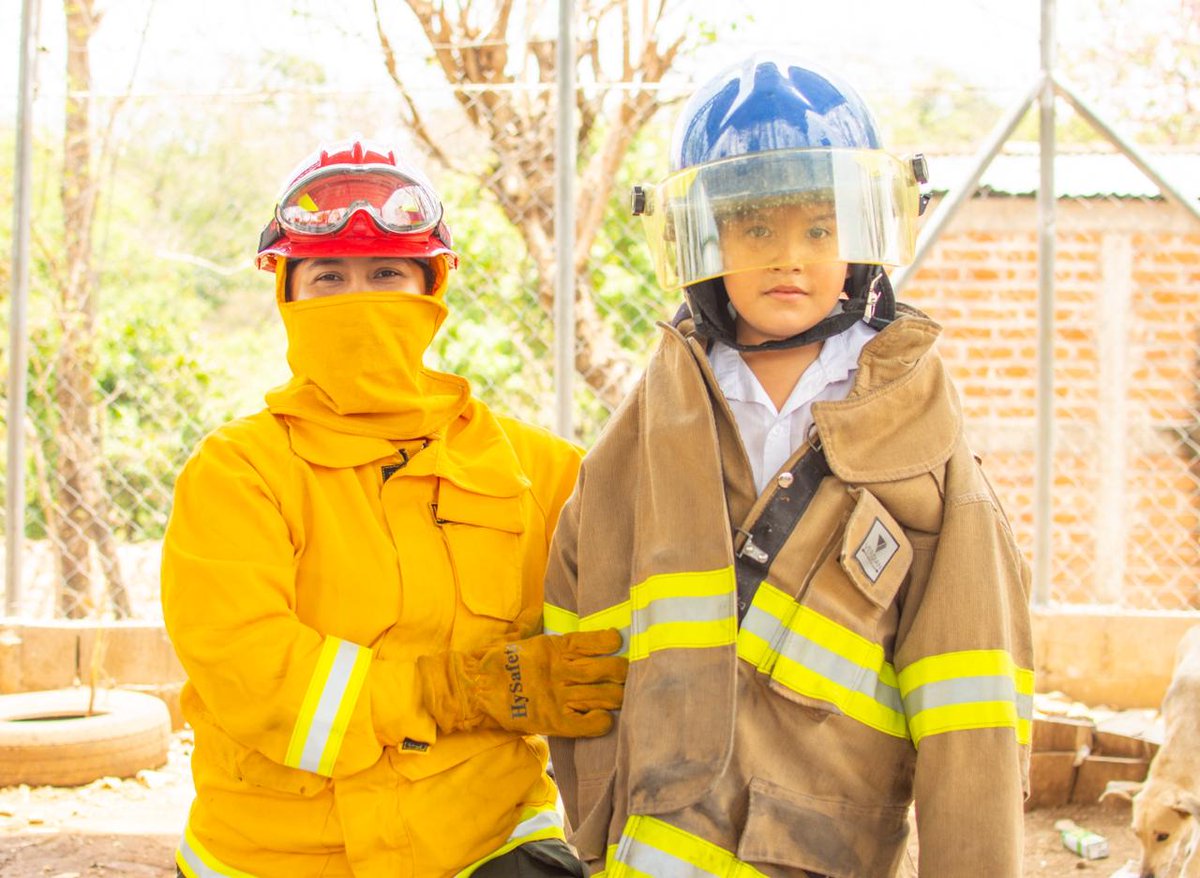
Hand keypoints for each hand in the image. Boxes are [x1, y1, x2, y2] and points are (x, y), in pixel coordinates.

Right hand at [418, 629, 626, 737]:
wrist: (473, 690)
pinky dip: (600, 722)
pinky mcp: (554, 721)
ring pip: (603, 696)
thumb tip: (536, 611)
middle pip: (607, 670)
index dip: (608, 641)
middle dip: (621, 672)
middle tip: (627, 674)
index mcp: (554, 648)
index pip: (591, 641)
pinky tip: (605, 719)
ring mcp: (559, 697)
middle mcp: (561, 671)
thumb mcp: (513, 637)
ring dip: (617, 696)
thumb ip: (529, 624)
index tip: (617, 642)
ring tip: (622, 696)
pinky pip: (586, 724)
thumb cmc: (494, 662)